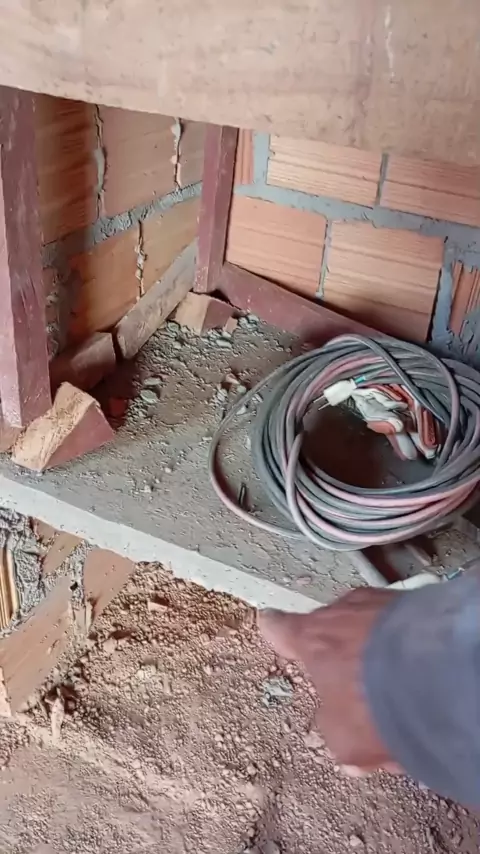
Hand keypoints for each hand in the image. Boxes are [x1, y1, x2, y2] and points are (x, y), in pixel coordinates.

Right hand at [258, 587, 402, 775]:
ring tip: (395, 686)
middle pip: (332, 629)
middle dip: (341, 653)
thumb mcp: (343, 738)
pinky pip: (402, 624)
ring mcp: (378, 602)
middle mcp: (341, 612)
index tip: (269, 623)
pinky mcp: (414, 601)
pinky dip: (407, 645)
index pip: (281, 628)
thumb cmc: (376, 700)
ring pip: (370, 626)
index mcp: (312, 639)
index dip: (276, 630)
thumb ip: (334, 734)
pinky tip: (420, 676)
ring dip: (377, 649)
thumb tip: (340, 744)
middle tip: (356, 685)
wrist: (433, 673)